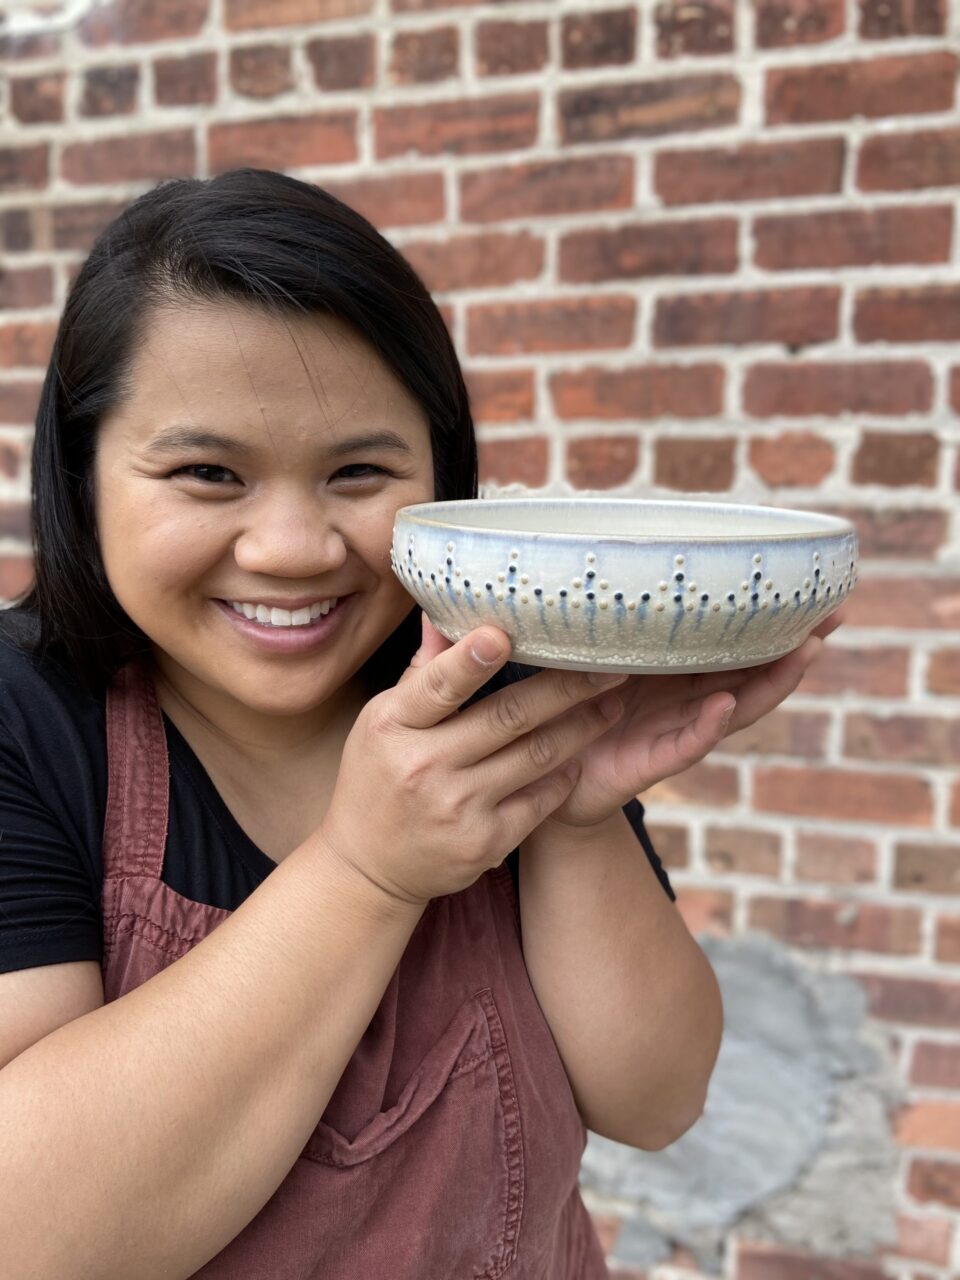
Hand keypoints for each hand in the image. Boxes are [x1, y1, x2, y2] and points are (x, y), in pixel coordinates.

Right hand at [316, 612, 628, 905]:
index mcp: (393, 725)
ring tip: (611, 702)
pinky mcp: (484, 842)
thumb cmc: (379, 776)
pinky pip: (540, 800)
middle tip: (607, 664)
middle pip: (507, 717)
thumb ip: (424, 671)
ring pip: (536, 756)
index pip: (437, 686)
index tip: (503, 633)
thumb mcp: (384, 720)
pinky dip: (564, 775)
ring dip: (581, 727)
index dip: (471, 660)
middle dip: (565, 688)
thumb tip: (442, 610)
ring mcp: (456, 808)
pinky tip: (582, 756)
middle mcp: (423, 766)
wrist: (369, 865)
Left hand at [544, 609, 844, 828]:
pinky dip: (706, 728)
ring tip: (803, 652)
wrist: (539, 775)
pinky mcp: (648, 764)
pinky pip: (683, 745)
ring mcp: (672, 732)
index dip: (774, 623)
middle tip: (834, 615)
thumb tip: (612, 554)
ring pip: (733, 707)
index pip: (734, 645)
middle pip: (751, 673)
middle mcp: (683, 701)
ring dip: (769, 682)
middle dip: (794, 647)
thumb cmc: (565, 708)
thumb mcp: (590, 655)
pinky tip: (726, 707)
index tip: (816, 592)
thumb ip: (608, 622)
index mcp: (674, 673)